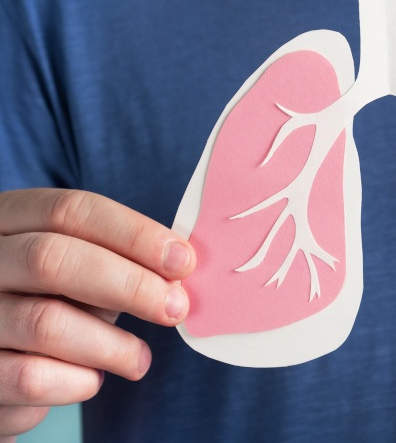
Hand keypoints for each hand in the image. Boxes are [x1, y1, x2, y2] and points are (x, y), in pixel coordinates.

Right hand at [0, 188, 194, 439]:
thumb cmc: (48, 301)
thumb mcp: (76, 270)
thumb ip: (115, 262)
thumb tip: (176, 274)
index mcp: (9, 219)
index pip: (71, 210)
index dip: (134, 234)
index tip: (183, 261)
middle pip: (53, 259)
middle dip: (128, 284)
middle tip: (175, 308)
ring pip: (45, 322)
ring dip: (111, 345)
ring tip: (139, 360)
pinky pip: (30, 377)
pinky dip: (76, 381)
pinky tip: (92, 380)